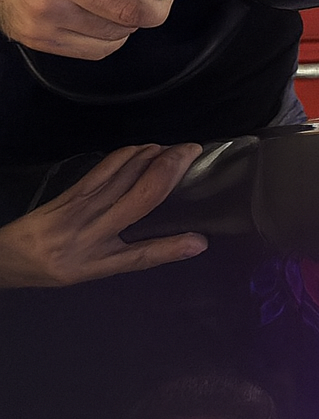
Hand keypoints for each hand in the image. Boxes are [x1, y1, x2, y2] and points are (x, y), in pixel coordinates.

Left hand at [0, 143, 206, 288]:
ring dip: (155, 154)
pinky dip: (131, 153)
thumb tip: (196, 244)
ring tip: (176, 148)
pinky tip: (145, 148)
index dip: (176, 228)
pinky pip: (107, 165)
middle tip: (195, 150)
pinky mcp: (75, 187)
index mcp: (105, 250)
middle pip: (143, 188)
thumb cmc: (63, 266)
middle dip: (173, 163)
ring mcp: (84, 202)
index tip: (201, 207)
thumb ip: (150, 255)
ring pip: (126, 171)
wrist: (14, 255)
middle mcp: (96, 224)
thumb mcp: (106, 269)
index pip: (148, 234)